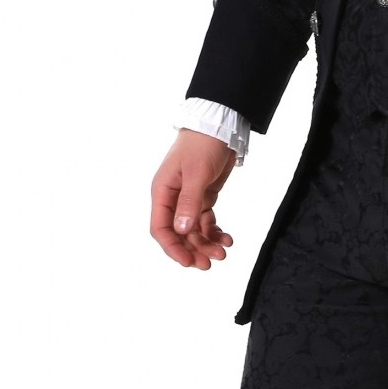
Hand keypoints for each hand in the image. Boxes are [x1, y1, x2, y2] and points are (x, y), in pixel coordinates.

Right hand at [150, 128, 236, 268]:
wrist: (220, 126)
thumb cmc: (203, 143)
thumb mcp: (196, 172)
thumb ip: (189, 202)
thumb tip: (182, 230)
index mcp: (163, 192)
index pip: (161, 228)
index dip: (173, 247)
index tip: (188, 261)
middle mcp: (173, 198)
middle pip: (179, 233)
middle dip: (193, 249)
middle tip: (210, 262)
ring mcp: (188, 198)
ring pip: (193, 230)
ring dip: (206, 243)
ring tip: (223, 252)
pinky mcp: (204, 196)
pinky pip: (205, 220)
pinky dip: (214, 231)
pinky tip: (226, 238)